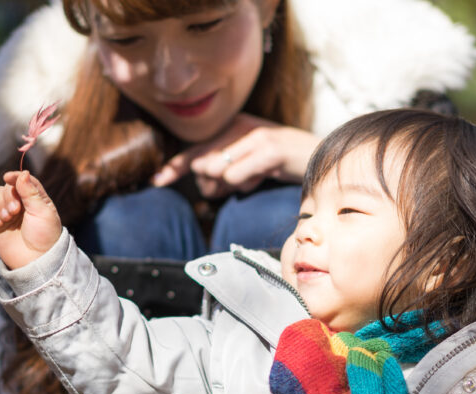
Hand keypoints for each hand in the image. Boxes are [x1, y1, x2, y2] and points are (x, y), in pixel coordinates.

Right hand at [0, 170, 63, 269]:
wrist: (37, 261)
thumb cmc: (45, 236)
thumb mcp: (42, 211)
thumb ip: (31, 191)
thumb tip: (23, 172)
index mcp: (33, 199)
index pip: (21, 180)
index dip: (14, 177)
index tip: (9, 178)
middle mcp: (18, 205)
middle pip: (4, 188)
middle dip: (7, 196)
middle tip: (15, 211)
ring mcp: (5, 215)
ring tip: (8, 218)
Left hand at [151, 113, 318, 197]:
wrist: (318, 156)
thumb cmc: (279, 163)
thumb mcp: (246, 167)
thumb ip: (222, 173)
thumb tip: (204, 184)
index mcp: (231, 127)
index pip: (194, 149)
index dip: (174, 166)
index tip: (157, 180)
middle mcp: (239, 126)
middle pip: (202, 163)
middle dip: (212, 184)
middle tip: (236, 184)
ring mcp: (253, 135)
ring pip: (215, 170)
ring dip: (231, 184)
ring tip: (252, 178)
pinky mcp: (267, 148)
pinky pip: (234, 176)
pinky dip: (243, 183)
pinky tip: (260, 178)